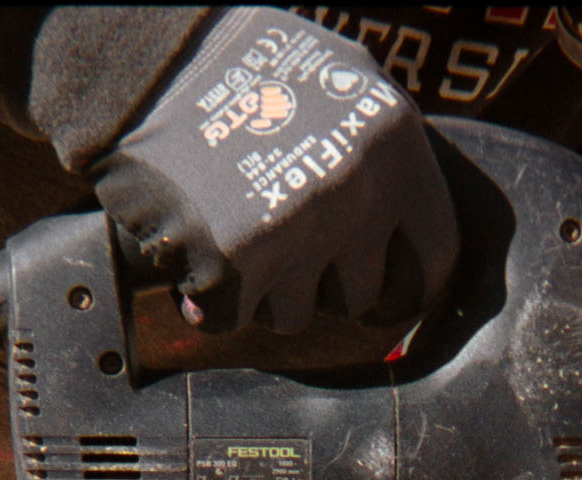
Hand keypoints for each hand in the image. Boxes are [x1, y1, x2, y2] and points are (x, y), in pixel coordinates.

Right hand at [93, 8, 458, 334]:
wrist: (148, 58)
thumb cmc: (245, 64)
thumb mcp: (345, 80)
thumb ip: (384, 151)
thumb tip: (412, 227)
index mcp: (396, 147)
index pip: (433, 255)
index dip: (409, 285)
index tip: (387, 297)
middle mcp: (356, 195)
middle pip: (358, 296)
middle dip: (322, 284)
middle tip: (285, 247)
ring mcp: (295, 234)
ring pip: (294, 315)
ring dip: (262, 292)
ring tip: (233, 231)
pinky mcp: (231, 265)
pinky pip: (229, 319)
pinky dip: (206, 299)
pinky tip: (192, 249)